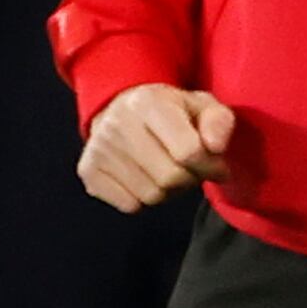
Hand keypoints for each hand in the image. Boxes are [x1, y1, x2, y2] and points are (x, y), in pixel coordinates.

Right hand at [79, 83, 232, 212]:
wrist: (121, 107)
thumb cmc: (170, 110)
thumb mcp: (201, 105)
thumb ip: (218, 121)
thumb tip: (216, 148)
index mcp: (149, 102)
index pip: (188, 151)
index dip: (210, 165)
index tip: (217, 165)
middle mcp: (118, 123)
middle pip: (169, 178)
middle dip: (190, 180)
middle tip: (194, 171)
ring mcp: (99, 148)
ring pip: (150, 196)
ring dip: (169, 192)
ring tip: (171, 171)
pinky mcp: (88, 171)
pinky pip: (129, 205)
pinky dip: (145, 199)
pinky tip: (148, 178)